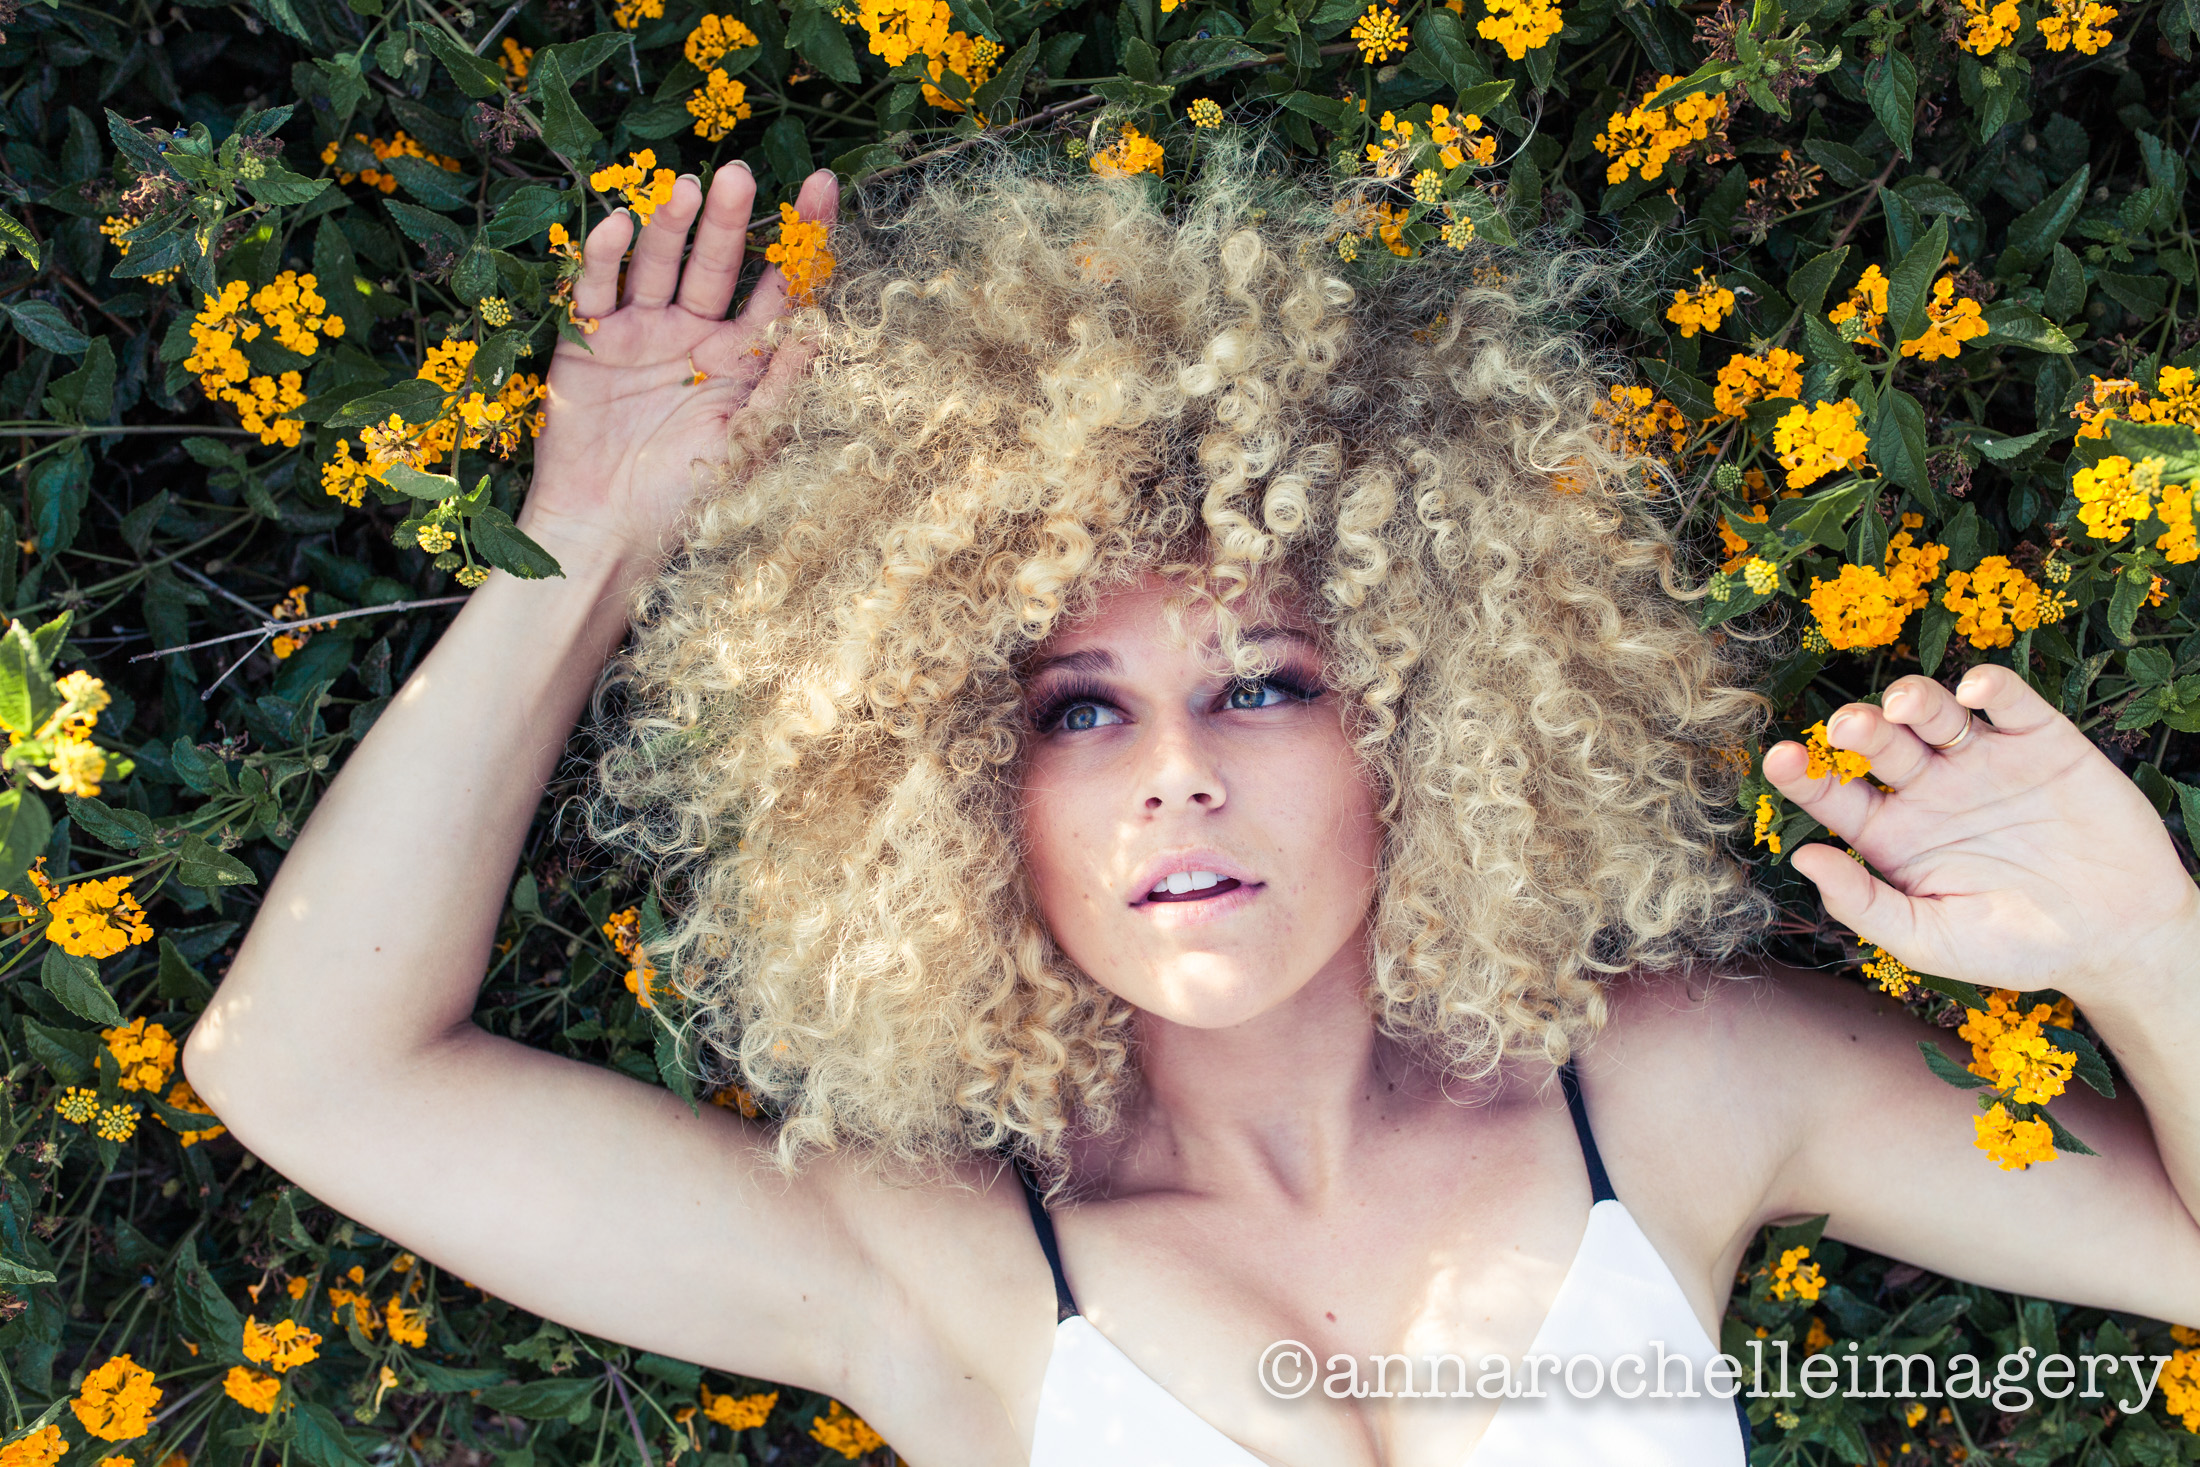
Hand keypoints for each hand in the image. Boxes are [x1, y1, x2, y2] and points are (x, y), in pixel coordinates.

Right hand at [521, 162, 839, 572]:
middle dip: (731, 221)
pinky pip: (599, 288)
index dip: (801, 239)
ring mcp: (642, 332)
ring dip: (672, 225)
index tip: (823, 184)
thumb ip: (785, 382)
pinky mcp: (589, 340)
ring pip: (661, 263)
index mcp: (742, 358)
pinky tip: (622, 225)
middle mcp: (695, 335)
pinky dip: (607, 257)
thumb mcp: (749, 442)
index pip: (778, 287)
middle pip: (718, 263)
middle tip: (739, 176)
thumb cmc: (684, 500)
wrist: (606, 535)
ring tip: (685, 189)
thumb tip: (830, 325)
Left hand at [1763, 666, 2199, 1004]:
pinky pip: (2007, 700)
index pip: (1833, 793)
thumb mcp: (1931, 940)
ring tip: (1901, 709)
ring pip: (1933, 711)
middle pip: (1878, 742)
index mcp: (1891, 834)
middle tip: (1846, 730)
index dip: (1803, 775)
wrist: (2118, 940)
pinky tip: (1974, 693)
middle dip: (1858, 728)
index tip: (1779, 759)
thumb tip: (1801, 858)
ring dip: (1912, 699)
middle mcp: (1928, 789)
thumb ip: (1864, 904)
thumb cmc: (2016, 948)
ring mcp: (1983, 761)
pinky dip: (1989, 687)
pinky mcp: (2041, 743)